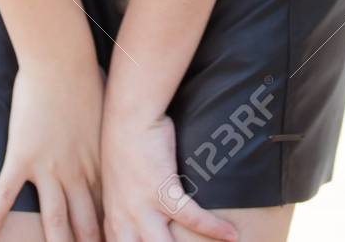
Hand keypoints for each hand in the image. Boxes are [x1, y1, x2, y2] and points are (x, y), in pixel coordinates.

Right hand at [0, 59, 105, 241]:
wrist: (62, 59)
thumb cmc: (87, 78)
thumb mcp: (107, 112)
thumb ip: (110, 133)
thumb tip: (122, 134)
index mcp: (98, 162)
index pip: (105, 210)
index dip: (108, 233)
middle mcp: (76, 172)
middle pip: (84, 224)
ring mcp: (48, 167)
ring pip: (53, 220)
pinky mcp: (22, 156)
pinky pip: (5, 195)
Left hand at [101, 108, 237, 241]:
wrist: (129, 115)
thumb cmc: (124, 142)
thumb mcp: (117, 180)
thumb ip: (124, 202)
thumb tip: (139, 213)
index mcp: (113, 216)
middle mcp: (125, 218)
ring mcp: (143, 207)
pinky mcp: (163, 190)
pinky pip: (192, 217)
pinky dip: (214, 228)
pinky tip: (232, 234)